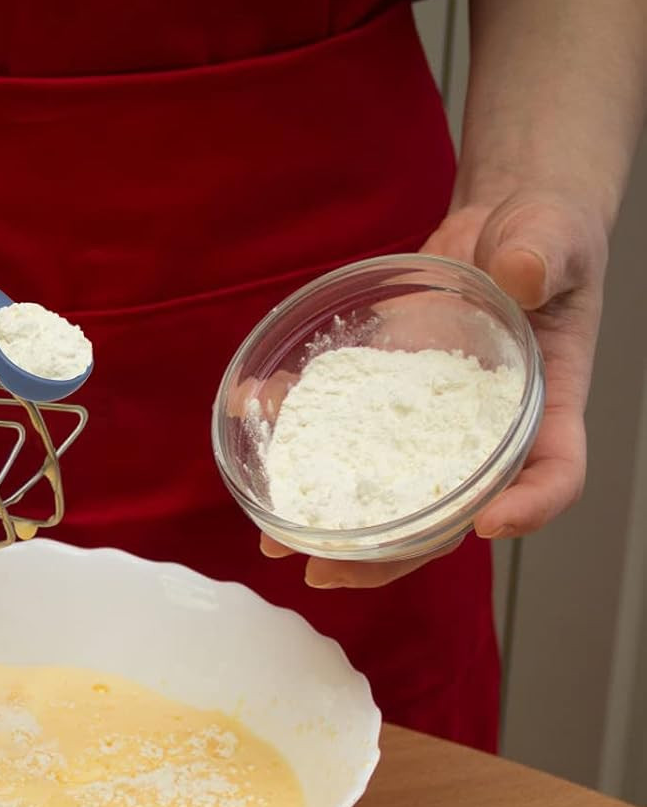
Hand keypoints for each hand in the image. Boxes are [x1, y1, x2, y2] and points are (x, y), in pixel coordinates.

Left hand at [261, 190, 607, 587]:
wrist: (493, 234)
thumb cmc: (543, 242)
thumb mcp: (555, 237)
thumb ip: (544, 253)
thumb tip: (521, 270)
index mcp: (543, 410)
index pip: (552, 475)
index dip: (527, 507)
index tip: (488, 523)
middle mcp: (476, 437)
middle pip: (442, 517)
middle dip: (387, 555)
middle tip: (327, 572)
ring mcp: (421, 429)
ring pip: (379, 495)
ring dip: (325, 524)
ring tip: (272, 540)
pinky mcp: (377, 401)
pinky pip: (334, 427)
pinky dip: (290, 425)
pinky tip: (250, 409)